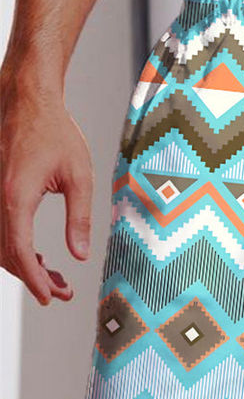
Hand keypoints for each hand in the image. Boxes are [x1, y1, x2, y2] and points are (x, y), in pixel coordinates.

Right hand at [0, 78, 93, 305]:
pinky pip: (2, 231)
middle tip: (63, 294)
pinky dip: (18, 249)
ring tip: (59, 280)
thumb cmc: (55, 132)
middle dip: (34, 279)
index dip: (34, 279)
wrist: (28, 101)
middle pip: (7, 254)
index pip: (19, 251)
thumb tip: (80, 256)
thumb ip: (79, 218)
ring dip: (27, 267)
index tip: (50, 297)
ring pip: (2, 246)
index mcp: (15, 196)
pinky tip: (42, 258)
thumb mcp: (79, 176)